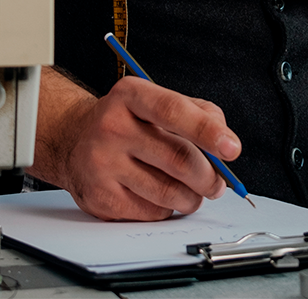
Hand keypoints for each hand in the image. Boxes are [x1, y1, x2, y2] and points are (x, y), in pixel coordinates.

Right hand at [44, 75, 240, 220]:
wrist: (75, 140)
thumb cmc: (128, 121)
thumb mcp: (156, 101)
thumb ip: (197, 112)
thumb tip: (225, 143)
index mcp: (130, 95)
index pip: (173, 111)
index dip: (207, 131)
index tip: (232, 148)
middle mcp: (112, 126)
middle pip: (178, 159)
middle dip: (209, 177)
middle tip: (216, 182)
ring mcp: (102, 163)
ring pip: (170, 192)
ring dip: (192, 197)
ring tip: (190, 190)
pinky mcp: (100, 197)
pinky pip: (153, 212)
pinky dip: (168, 208)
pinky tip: (159, 194)